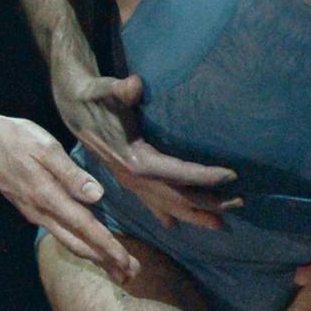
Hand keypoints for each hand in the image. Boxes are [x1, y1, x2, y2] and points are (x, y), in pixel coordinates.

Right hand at [0, 100, 134, 276]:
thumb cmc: (15, 137)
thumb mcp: (46, 147)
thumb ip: (71, 174)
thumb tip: (97, 196)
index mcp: (47, 197)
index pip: (85, 227)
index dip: (107, 247)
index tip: (127, 262)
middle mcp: (40, 212)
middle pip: (78, 244)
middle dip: (105, 261)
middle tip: (132, 275)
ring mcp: (33, 213)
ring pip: (68, 242)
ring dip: (93, 257)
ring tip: (115, 268)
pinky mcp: (29, 209)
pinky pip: (59, 234)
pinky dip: (78, 244)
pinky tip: (88, 246)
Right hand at [53, 65, 235, 227]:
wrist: (72, 105)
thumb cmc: (95, 96)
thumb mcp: (107, 89)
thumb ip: (121, 89)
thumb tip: (134, 84)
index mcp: (133, 159)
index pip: (176, 172)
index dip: (203, 175)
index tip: (230, 176)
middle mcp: (133, 176)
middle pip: (176, 197)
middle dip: (207, 203)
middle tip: (239, 204)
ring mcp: (129, 181)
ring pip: (165, 206)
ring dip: (193, 215)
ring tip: (221, 224)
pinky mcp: (126, 179)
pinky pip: (149, 202)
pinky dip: (164, 213)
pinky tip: (173, 225)